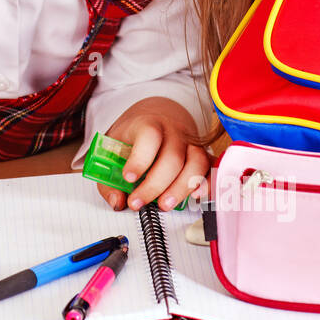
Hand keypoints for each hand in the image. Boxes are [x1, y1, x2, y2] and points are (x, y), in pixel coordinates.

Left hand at [95, 97, 210, 212]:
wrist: (158, 115)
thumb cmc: (134, 135)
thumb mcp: (113, 147)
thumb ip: (109, 177)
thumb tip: (117, 200)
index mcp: (148, 123)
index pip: (149, 135)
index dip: (140, 159)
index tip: (128, 178)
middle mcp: (173, 131)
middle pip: (172, 157)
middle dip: (155, 185)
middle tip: (138, 202)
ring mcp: (191, 142)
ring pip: (196, 163)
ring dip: (181, 188)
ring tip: (164, 204)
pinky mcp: (203, 154)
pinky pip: (210, 169)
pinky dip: (207, 184)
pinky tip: (195, 196)